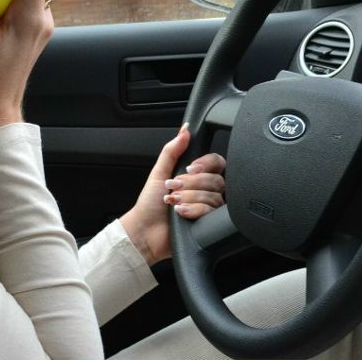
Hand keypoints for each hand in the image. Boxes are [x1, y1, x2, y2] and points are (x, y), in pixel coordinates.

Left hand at [119, 124, 225, 265]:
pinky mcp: (208, 224)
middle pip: (216, 179)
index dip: (205, 164)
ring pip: (213, 196)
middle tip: (175, 187)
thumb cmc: (149, 204)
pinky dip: (193, 210)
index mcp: (195, 176)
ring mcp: (207, 208)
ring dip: (189, 197)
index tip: (189, 168)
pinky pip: (210, 211)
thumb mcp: (159, 172)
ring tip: (174, 202)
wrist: (145, 231)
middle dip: (192, 183)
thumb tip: (184, 130)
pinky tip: (180, 212)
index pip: (216, 162)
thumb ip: (172, 150)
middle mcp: (204, 191)